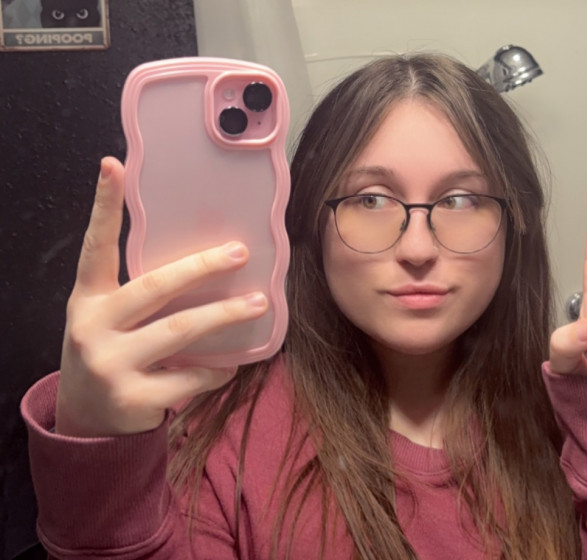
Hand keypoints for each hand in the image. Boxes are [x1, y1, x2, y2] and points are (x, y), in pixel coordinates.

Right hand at [55, 157, 267, 436]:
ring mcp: (110, 364)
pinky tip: (231, 364)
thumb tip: (204, 261)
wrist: (87, 419)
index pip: (95, 247)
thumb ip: (139, 295)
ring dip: (225, 316)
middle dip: (202, 267)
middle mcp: (92, 327)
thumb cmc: (109, 352)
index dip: (102, 206)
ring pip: (180, 331)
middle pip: (154, 287)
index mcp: (87, 299)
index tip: (113, 165)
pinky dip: (216, 369)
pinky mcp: (133, 398)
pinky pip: (190, 378)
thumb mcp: (109, 319)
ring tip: (257, 302)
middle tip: (240, 252)